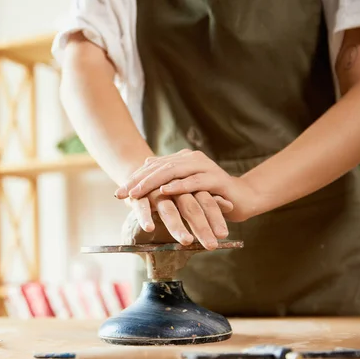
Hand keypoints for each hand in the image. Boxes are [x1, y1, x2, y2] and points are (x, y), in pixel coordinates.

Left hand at [116, 150, 257, 221]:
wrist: (241, 199)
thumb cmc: (209, 195)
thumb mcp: (183, 187)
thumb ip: (166, 177)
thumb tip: (144, 165)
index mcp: (182, 160)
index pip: (153, 168)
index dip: (135, 180)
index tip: (118, 194)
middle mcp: (191, 159)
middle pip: (160, 168)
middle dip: (139, 182)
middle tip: (122, 194)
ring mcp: (204, 167)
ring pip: (173, 172)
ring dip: (153, 183)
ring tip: (137, 193)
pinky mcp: (215, 179)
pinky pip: (194, 181)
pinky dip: (179, 186)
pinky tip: (165, 191)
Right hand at [126, 189, 232, 249]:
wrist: (140, 171)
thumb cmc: (171, 188)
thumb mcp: (191, 191)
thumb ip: (210, 199)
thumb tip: (231, 205)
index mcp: (189, 184)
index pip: (206, 201)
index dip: (215, 217)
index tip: (224, 235)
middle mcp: (173, 186)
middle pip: (190, 207)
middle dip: (201, 227)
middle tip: (211, 246)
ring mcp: (155, 189)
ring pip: (168, 208)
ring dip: (176, 226)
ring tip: (187, 241)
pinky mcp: (138, 194)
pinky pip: (142, 206)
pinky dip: (145, 216)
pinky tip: (149, 228)